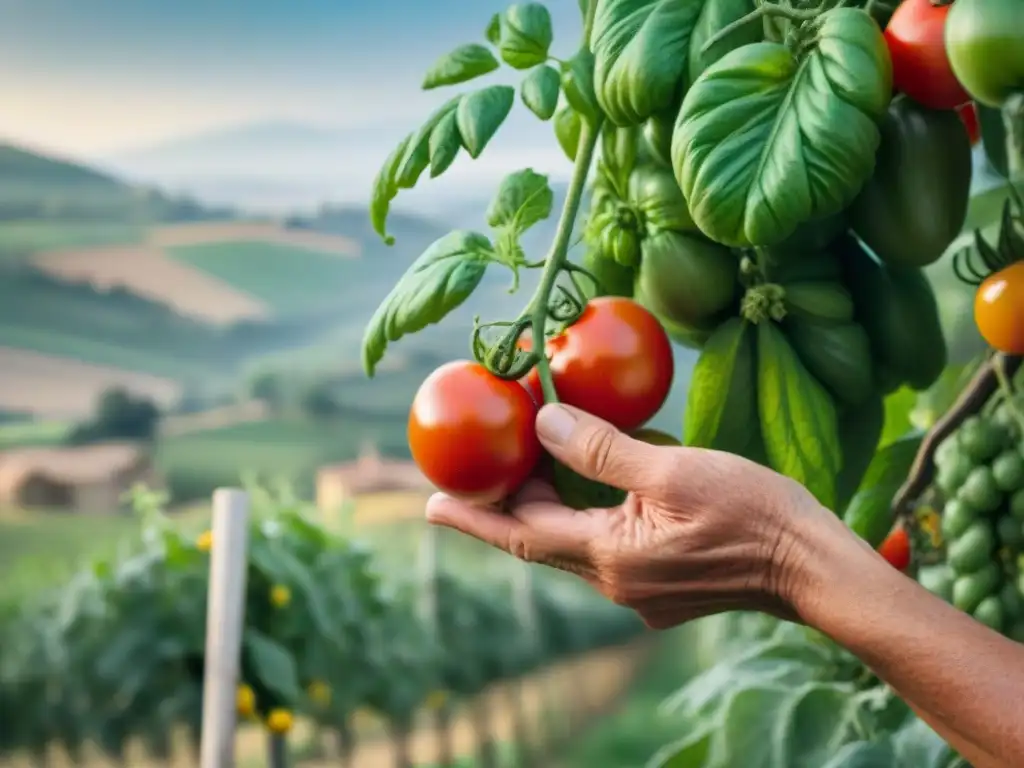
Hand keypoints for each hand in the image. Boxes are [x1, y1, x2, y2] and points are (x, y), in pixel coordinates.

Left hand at [425, 403, 852, 628]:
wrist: (813, 567)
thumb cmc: (752, 513)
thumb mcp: (672, 471)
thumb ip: (601, 449)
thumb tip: (545, 421)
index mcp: (609, 559)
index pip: (520, 536)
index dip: (473, 517)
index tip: (428, 503)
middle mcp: (615, 583)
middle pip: (542, 540)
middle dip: (506, 504)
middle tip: (477, 467)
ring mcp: (639, 590)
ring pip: (573, 543)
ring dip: (546, 508)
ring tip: (524, 468)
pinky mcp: (661, 586)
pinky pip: (604, 547)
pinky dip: (584, 515)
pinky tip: (588, 485)